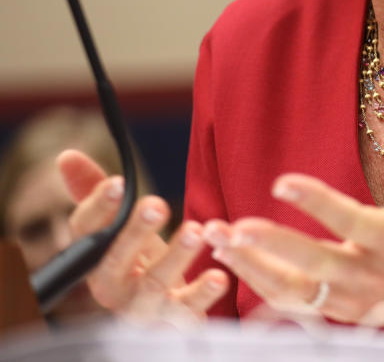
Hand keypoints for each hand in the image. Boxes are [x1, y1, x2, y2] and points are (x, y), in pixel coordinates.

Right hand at [58, 149, 228, 319]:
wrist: (164, 314)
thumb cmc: (140, 265)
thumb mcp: (122, 230)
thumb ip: (97, 195)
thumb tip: (66, 156)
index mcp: (96, 260)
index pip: (86, 234)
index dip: (98, 208)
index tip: (119, 183)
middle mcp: (112, 288)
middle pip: (115, 261)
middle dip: (134, 232)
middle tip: (157, 204)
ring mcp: (142, 309)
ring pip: (153, 285)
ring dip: (175, 257)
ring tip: (196, 229)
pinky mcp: (173, 323)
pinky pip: (186, 311)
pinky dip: (202, 294)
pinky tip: (220, 275)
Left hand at [204, 104, 383, 361]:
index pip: (350, 220)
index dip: (316, 202)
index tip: (283, 182)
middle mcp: (370, 273)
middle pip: (313, 264)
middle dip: (272, 247)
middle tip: (234, 229)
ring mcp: (352, 299)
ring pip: (294, 290)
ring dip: (252, 267)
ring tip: (217, 240)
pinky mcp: (340, 314)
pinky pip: (293, 305)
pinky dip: (259, 286)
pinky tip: (230, 263)